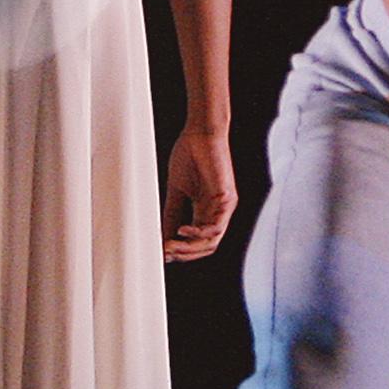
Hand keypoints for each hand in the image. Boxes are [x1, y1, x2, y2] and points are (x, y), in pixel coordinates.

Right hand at [163, 123, 237, 261]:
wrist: (200, 134)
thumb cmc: (190, 156)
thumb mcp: (176, 191)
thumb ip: (172, 214)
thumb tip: (162, 235)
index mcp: (205, 211)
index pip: (196, 242)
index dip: (180, 251)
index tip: (161, 253)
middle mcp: (217, 212)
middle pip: (205, 247)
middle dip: (184, 254)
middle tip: (165, 253)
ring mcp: (224, 207)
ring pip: (211, 242)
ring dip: (189, 249)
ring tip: (171, 246)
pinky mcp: (227, 198)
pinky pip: (217, 226)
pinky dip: (199, 234)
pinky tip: (182, 230)